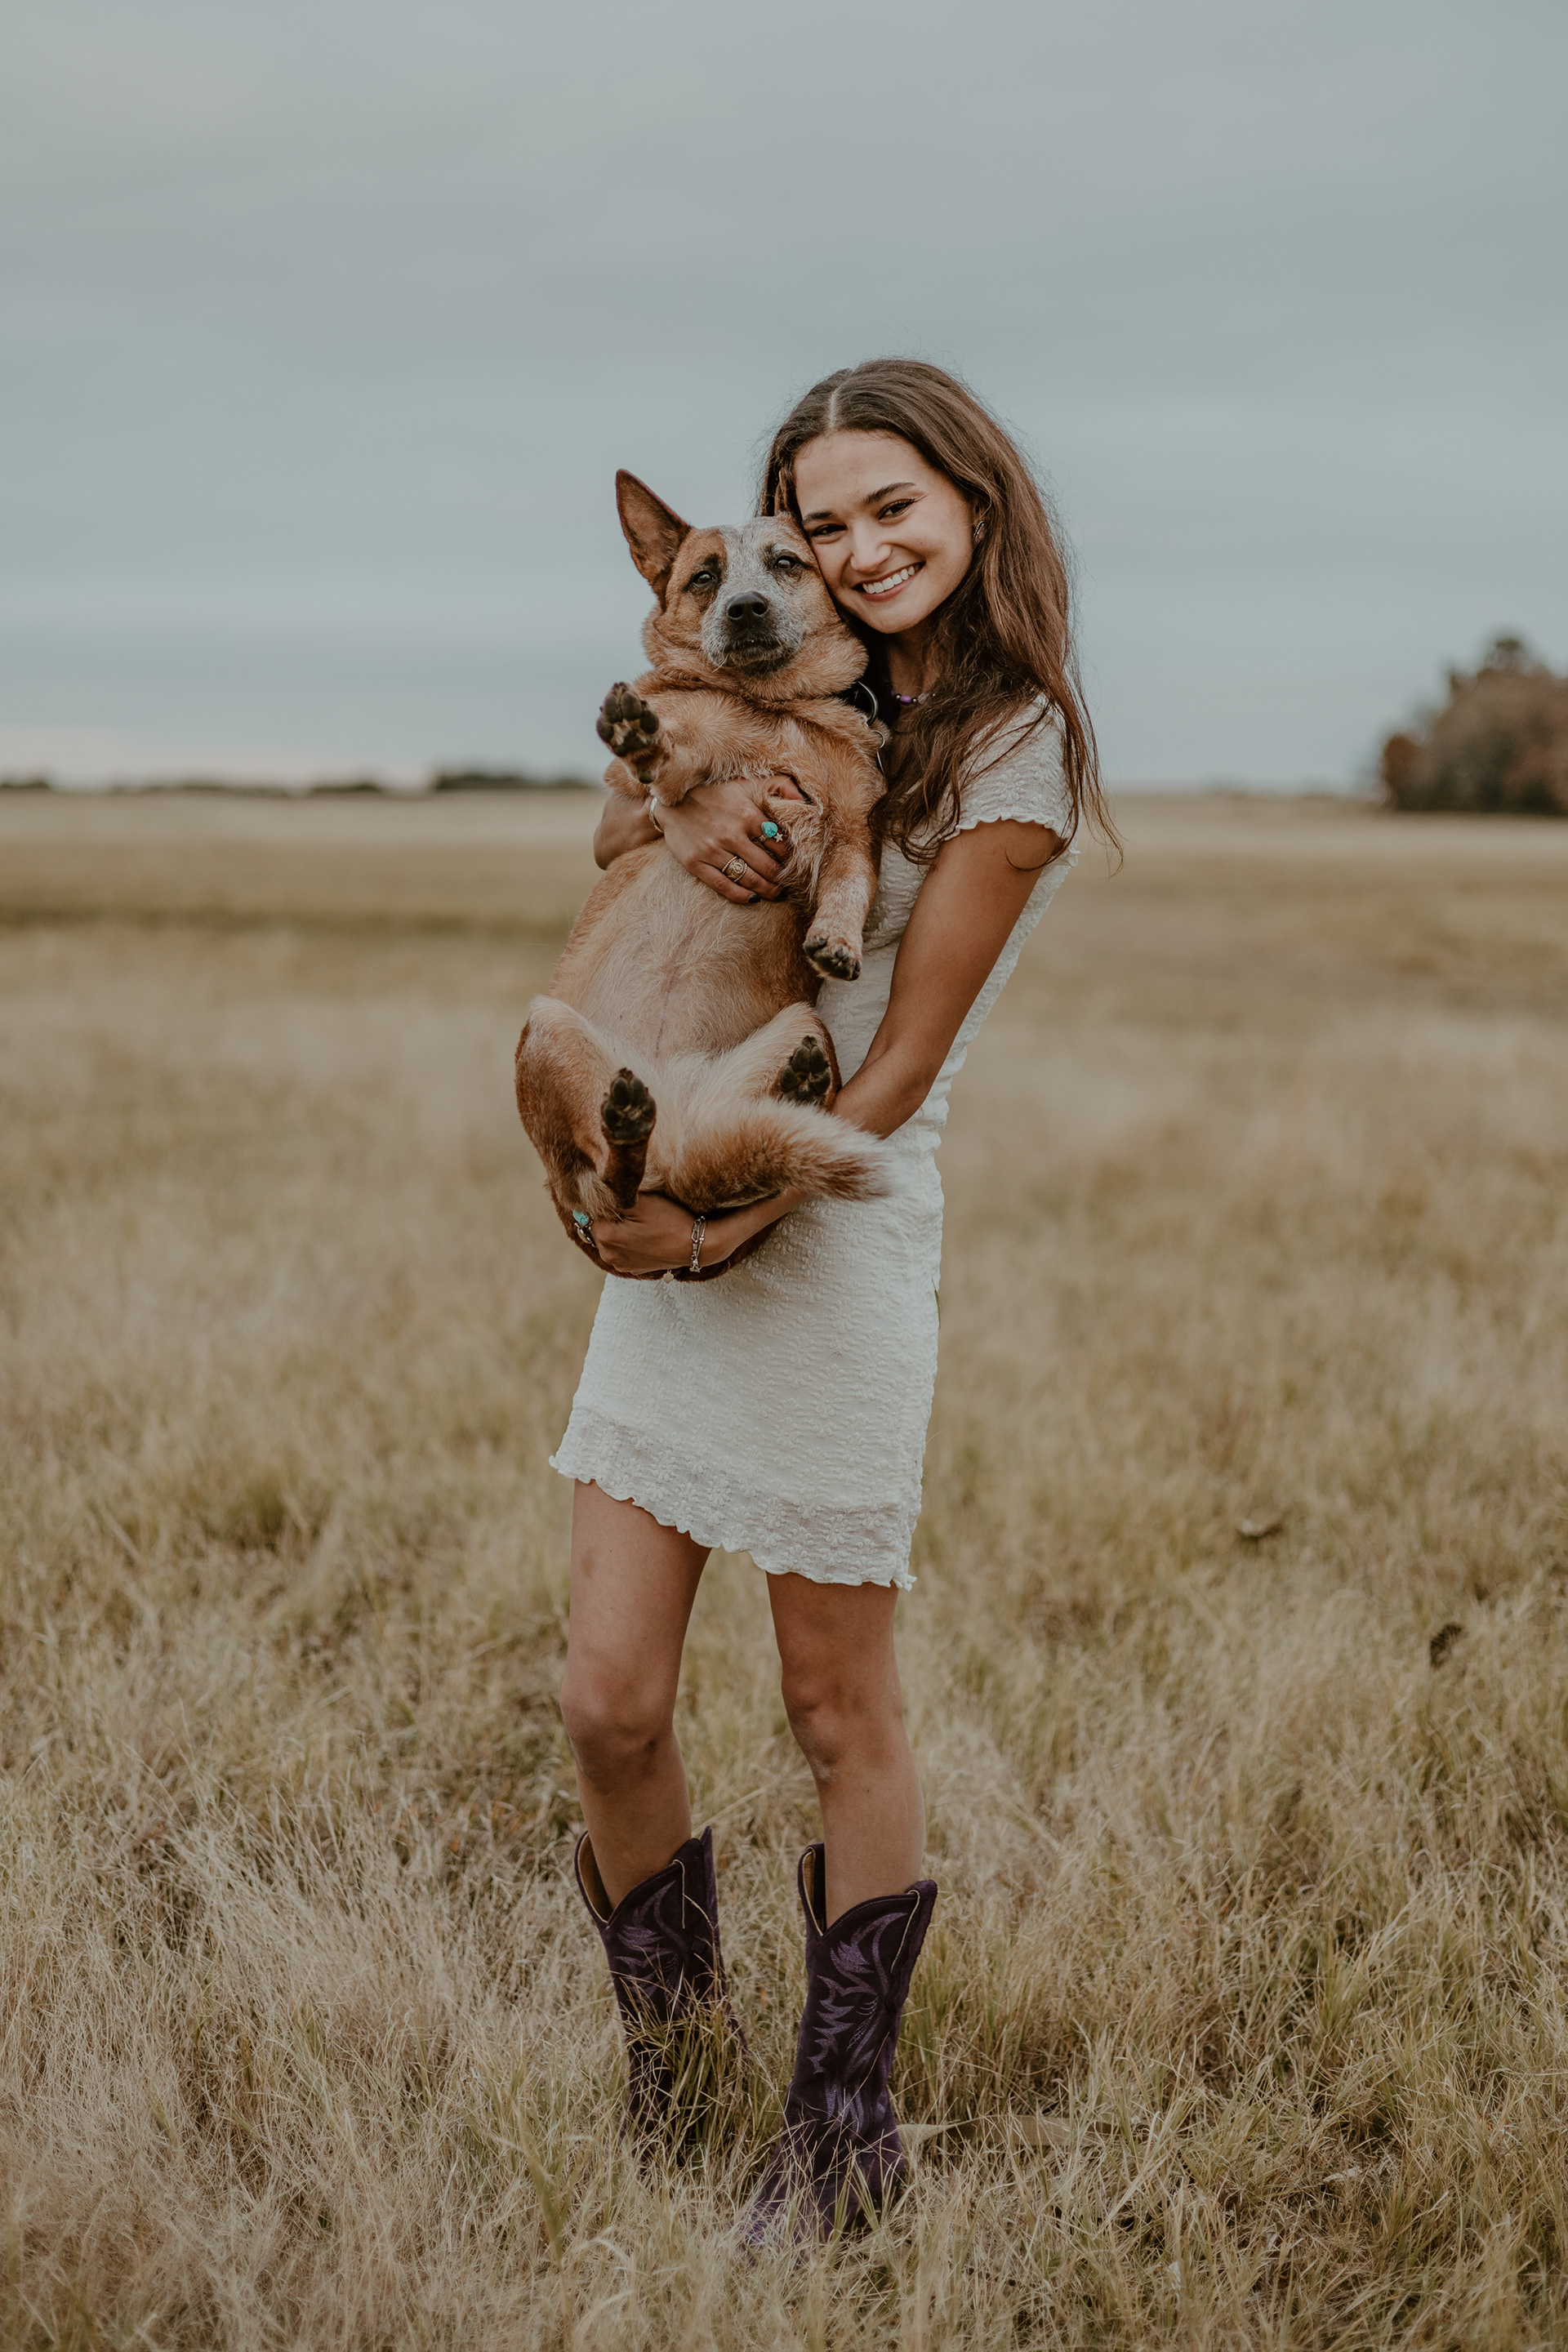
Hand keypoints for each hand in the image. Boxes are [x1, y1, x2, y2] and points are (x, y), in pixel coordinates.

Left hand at [590, 1192, 703, 1274]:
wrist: (695, 1246)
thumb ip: (612, 1197)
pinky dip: (629, 1241)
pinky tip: (646, 1235)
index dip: (609, 1203)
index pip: (592, 1212)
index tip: (628, 1201)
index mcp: (605, 1237)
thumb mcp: (640, 1201)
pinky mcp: (633, 1268)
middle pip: (600, 1227)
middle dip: (612, 1217)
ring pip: (611, 1238)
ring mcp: (620, 1264)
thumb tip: (595, 1193)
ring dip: (620, 1229)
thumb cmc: (669, 1221)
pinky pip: (623, 1249)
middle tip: (637, 1211)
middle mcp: (608, 1255)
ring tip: (643, 1223)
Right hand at [656, 776, 805, 902]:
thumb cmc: (714, 793)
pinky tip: (752, 898)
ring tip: (775, 892)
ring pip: (749, 879)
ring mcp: (712, 850)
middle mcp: (731, 834)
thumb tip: (804, 800)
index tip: (795, 863)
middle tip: (788, 883)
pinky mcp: (696, 863)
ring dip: (767, 890)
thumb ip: (779, 785)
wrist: (671, 801)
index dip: (791, 857)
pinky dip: (742, 896)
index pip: (780, 845)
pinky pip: (723, 886)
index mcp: (747, 814)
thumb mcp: (746, 783)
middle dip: (782, 878)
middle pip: (767, 867)